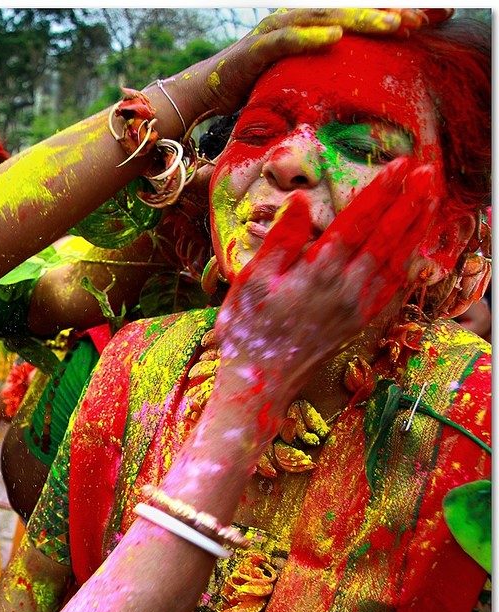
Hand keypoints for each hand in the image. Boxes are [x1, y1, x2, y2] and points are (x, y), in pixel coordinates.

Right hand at [169, 8, 429, 118]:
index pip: (363, 15)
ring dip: (362, 19)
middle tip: (428, 17)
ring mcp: (277, 30)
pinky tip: (335, 37)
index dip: (400, 12)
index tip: (440, 15)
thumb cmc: (256, 89)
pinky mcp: (255, 48)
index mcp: (316, 25)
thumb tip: (373, 90)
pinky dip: (309, 36)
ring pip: (326, 18)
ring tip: (395, 25)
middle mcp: (299, 19)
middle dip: (391, 12)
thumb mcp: (305, 81)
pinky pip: (286, 39)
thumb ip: (335, 76)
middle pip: (352, 10)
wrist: (205, 94)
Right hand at [213, 157, 438, 407]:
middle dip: (408, 203)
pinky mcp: (359, 321)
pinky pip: (392, 289)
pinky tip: (416, 252)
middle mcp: (346, 288)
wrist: (260, 378)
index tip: (398, 166)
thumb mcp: (252, 279)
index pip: (357, 223)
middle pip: (386, 238)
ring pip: (396, 260)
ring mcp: (357, 306)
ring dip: (415, 228)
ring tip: (429, 200)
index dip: (379, 193)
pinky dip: (409, 265)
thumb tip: (303, 201)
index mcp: (318, 272)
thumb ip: (282, 239)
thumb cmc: (248, 328)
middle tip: (426, 173)